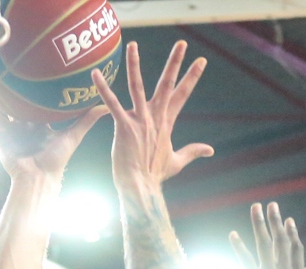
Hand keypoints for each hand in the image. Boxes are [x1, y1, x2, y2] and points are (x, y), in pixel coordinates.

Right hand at [0, 88, 107, 181]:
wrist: (40, 178)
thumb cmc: (57, 160)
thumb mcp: (72, 135)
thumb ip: (86, 120)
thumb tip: (106, 107)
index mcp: (36, 125)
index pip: (30, 104)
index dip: (25, 90)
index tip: (21, 72)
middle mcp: (21, 127)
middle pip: (8, 104)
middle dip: (0, 89)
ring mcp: (8, 133)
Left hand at [92, 41, 211, 195]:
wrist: (140, 188)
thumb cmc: (155, 175)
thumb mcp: (177, 161)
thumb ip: (193, 151)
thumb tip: (210, 149)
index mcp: (166, 122)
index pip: (181, 94)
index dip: (191, 77)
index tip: (200, 61)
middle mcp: (154, 117)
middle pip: (166, 84)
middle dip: (175, 63)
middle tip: (182, 43)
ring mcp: (139, 120)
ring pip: (137, 86)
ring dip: (134, 64)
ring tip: (133, 45)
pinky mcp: (123, 126)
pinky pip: (111, 104)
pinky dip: (103, 88)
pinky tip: (95, 74)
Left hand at [229, 201, 305, 268]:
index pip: (295, 251)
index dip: (291, 235)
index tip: (288, 221)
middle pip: (282, 242)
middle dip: (276, 222)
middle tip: (271, 206)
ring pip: (266, 245)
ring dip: (260, 225)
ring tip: (256, 208)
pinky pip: (246, 262)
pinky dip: (239, 248)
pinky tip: (233, 236)